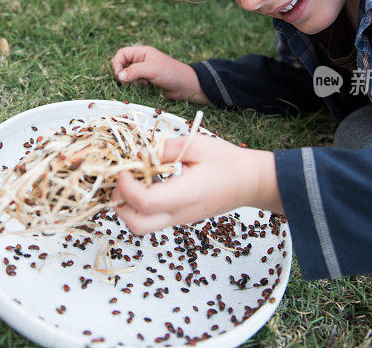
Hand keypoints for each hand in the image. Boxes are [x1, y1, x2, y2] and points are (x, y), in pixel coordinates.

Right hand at [112, 45, 209, 102]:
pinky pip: (134, 82)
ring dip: (129, 80)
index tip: (119, 75)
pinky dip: (135, 85)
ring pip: (127, 74)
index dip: (117, 63)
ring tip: (140, 83)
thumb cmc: (172, 74)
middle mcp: (142, 60)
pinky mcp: (147, 80)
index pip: (122, 54)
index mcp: (142, 52)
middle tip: (127, 81)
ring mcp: (144, 70)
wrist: (187, 86)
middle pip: (122, 64)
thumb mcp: (152, 70)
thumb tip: (119, 76)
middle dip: (122, 73)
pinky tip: (144, 86)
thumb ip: (134, 71)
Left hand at [113, 136, 281, 233]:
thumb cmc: (228, 161)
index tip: (124, 167)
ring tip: (137, 177)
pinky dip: (141, 204)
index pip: (144, 202)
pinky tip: (150, 181)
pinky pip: (152, 218)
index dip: (126, 186)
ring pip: (142, 225)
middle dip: (120, 203)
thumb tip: (140, 153)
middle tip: (123, 178)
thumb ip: (166, 149)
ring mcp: (179, 219)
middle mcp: (179, 213)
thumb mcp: (198, 145)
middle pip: (136, 224)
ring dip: (129, 204)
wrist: (251, 182)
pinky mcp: (180, 218)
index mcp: (185, 195)